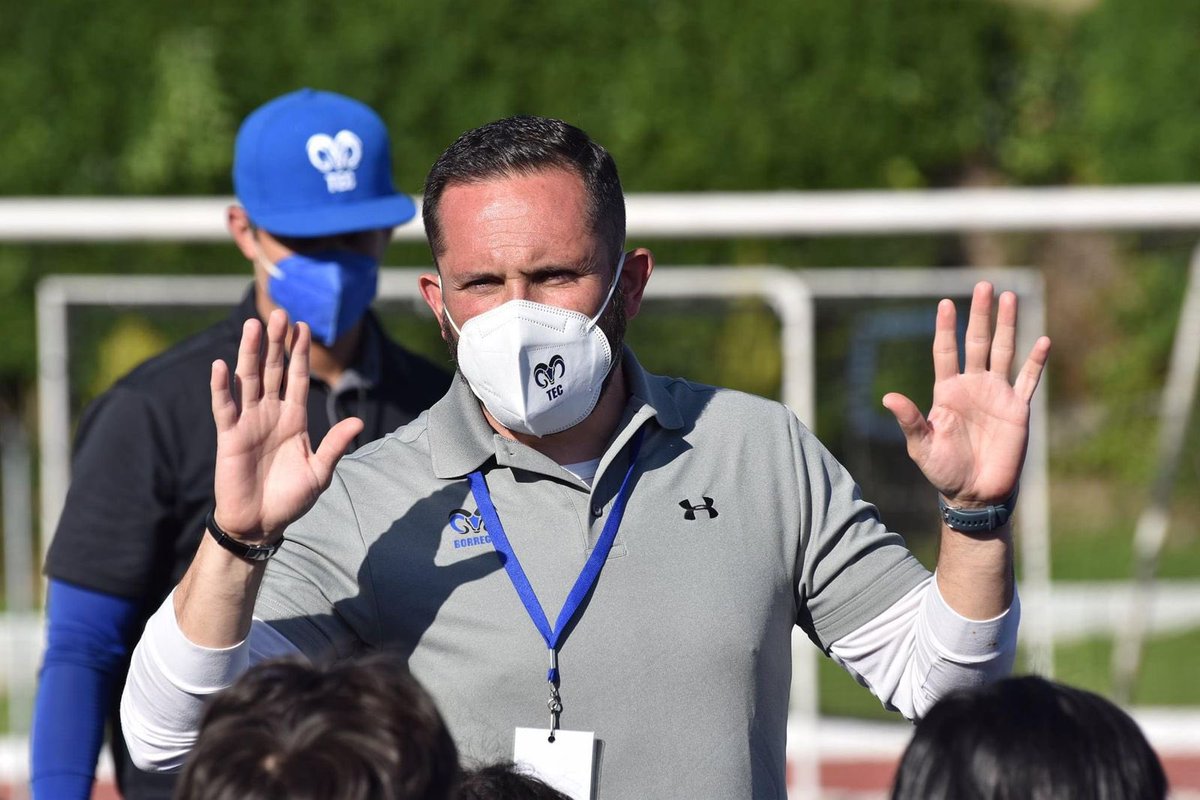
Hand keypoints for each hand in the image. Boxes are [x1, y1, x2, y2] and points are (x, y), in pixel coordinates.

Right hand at [209, 309, 362, 542]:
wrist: (261, 523)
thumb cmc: (291, 499)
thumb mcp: (319, 472)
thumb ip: (335, 445)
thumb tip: (358, 421)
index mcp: (295, 418)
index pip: (298, 377)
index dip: (300, 353)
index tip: (304, 326)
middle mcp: (271, 414)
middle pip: (274, 370)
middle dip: (278, 343)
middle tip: (280, 313)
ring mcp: (249, 422)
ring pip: (249, 379)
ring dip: (250, 353)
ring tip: (253, 325)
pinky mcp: (229, 436)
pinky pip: (224, 406)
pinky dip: (221, 386)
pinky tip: (221, 364)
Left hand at [882, 281, 1050, 507]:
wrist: (975, 493)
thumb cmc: (944, 471)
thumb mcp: (922, 446)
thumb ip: (910, 419)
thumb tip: (888, 397)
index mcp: (947, 391)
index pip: (945, 351)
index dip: (946, 328)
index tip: (944, 303)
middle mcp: (973, 386)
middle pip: (977, 342)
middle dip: (979, 314)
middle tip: (983, 285)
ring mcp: (997, 394)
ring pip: (1003, 351)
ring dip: (1007, 325)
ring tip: (1009, 296)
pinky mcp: (1018, 408)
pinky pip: (1029, 380)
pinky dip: (1036, 361)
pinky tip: (1042, 339)